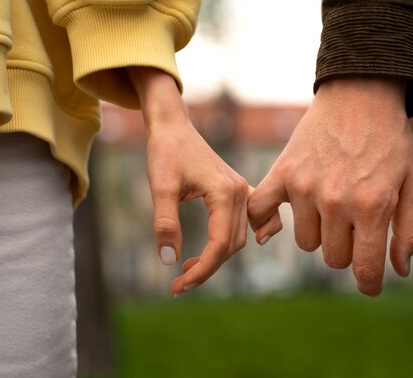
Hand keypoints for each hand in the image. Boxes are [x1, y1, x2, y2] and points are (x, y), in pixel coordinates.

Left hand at [128, 67, 280, 296]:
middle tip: (177, 286)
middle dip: (206, 268)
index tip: (178, 286)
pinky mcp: (236, 190)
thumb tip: (169, 261)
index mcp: (225, 192)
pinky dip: (244, 237)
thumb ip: (165, 223)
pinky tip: (231, 250)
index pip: (220, 244)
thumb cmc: (165, 151)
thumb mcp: (160, 186)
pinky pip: (252, 219)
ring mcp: (242, 190)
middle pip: (231, 245)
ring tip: (186, 270)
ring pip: (237, 237)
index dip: (201, 269)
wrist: (172, 126)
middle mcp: (240, 192)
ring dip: (216, 258)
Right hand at [248, 76, 412, 295]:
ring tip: (329, 205)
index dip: (369, 283)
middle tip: (354, 224)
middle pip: (333, 257)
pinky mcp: (283, 173)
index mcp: (372, 206)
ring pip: (305, 241)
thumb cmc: (391, 141)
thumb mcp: (412, 183)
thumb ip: (408, 230)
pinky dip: (266, 220)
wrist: (361, 95)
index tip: (369, 285)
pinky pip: (261, 211)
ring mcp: (305, 187)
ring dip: (319, 231)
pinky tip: (279, 219)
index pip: (364, 267)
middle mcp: (336, 200)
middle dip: (347, 248)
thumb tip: (399, 272)